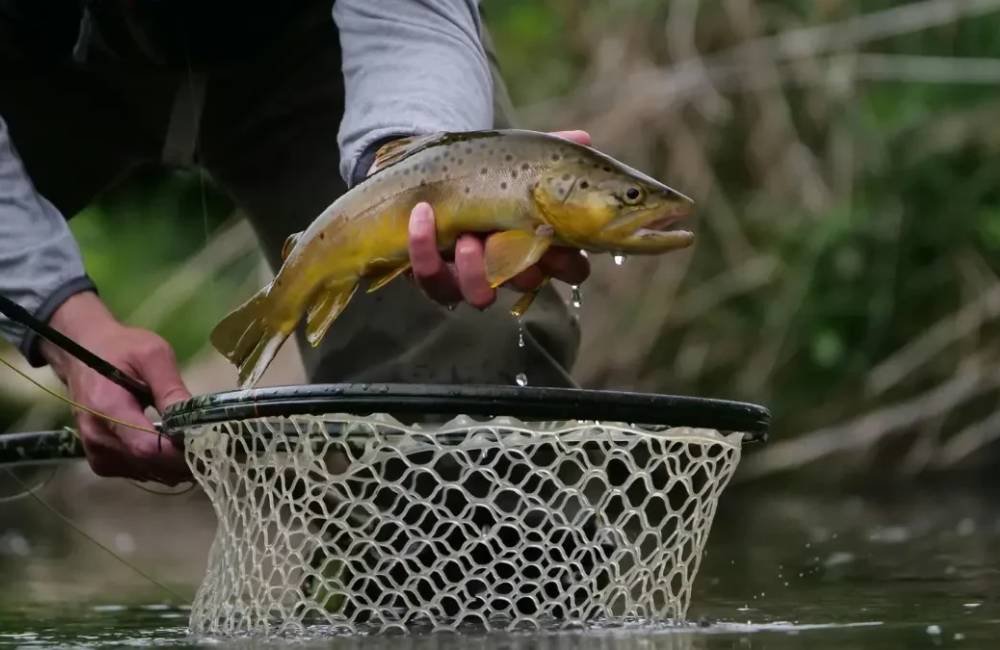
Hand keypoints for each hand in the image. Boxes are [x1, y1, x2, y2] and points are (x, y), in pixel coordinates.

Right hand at [40, 292, 191, 484]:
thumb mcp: (152, 355)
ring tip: (197, 447)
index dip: (179, 453)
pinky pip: (136, 472)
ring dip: (173, 467)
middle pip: (148, 464)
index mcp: (107, 409)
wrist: (79, 352)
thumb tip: (194, 418)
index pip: (147, 447)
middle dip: (183, 461)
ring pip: (145, 472)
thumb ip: (171, 388)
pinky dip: (158, 467)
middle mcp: (98, 438)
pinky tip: (174, 452)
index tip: (208, 445)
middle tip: (213, 447)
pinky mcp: (101, 459)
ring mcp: (96, 452)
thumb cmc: (120, 348)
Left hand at [406, 130, 591, 308]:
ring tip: (466, 237)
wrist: (432, 172)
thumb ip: (549, 150)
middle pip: (526, 282)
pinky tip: (423, 213)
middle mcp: (509, 266)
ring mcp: (472, 276)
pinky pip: (431, 279)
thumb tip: (582, 138)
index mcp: (538, 242)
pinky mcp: (436, 277)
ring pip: (480, 295)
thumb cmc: (484, 170)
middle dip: (519, 268)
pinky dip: (425, 247)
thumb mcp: (516, 157)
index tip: (557, 242)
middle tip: (504, 241)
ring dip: (474, 269)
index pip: (571, 268)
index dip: (568, 263)